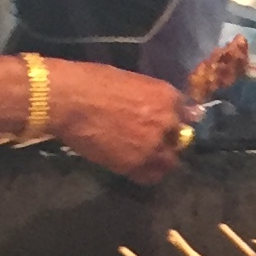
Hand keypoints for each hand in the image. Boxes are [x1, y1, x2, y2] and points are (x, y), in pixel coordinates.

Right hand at [48, 60, 192, 183]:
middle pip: (181, 140)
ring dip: (161, 160)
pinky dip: (147, 174)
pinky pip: (149, 176)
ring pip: (169, 162)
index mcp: (166, 96)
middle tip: (158, 141)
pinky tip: (136, 168)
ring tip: (148, 158)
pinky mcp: (133, 165)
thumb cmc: (92, 82)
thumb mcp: (129, 79)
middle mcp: (166, 122)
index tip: (172, 123)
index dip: (179, 119)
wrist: (68, 102)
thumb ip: (151, 94)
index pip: (188, 112)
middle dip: (171, 141)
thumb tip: (161, 103)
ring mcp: (151, 146)